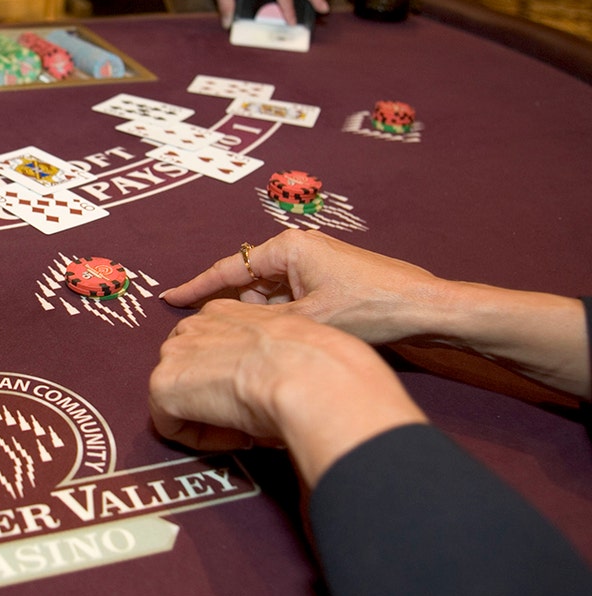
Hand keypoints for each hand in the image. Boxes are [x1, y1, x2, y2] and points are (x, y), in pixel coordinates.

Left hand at [149, 299, 425, 485]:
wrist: (309, 375)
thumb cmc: (318, 363)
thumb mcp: (291, 348)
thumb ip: (270, 357)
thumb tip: (270, 384)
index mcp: (226, 311)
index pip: (212, 346)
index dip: (232, 378)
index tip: (258, 397)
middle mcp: (193, 325)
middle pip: (189, 368)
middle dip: (214, 395)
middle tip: (250, 418)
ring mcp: (173, 354)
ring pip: (179, 395)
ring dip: (207, 416)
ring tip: (246, 428)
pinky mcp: (163, 386)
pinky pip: (170, 424)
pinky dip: (199, 439)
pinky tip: (236, 438)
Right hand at [160, 230, 442, 344]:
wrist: (426, 309)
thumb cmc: (370, 309)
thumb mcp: (308, 318)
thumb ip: (264, 321)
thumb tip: (231, 330)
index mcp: (287, 249)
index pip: (228, 269)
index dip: (196, 287)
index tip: (169, 296)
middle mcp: (297, 250)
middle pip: (248, 283)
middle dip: (234, 311)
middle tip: (214, 337)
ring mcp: (314, 265)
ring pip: (269, 295)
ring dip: (262, 320)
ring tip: (251, 346)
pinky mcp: (328, 281)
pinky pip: (289, 300)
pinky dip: (280, 320)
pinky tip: (278, 343)